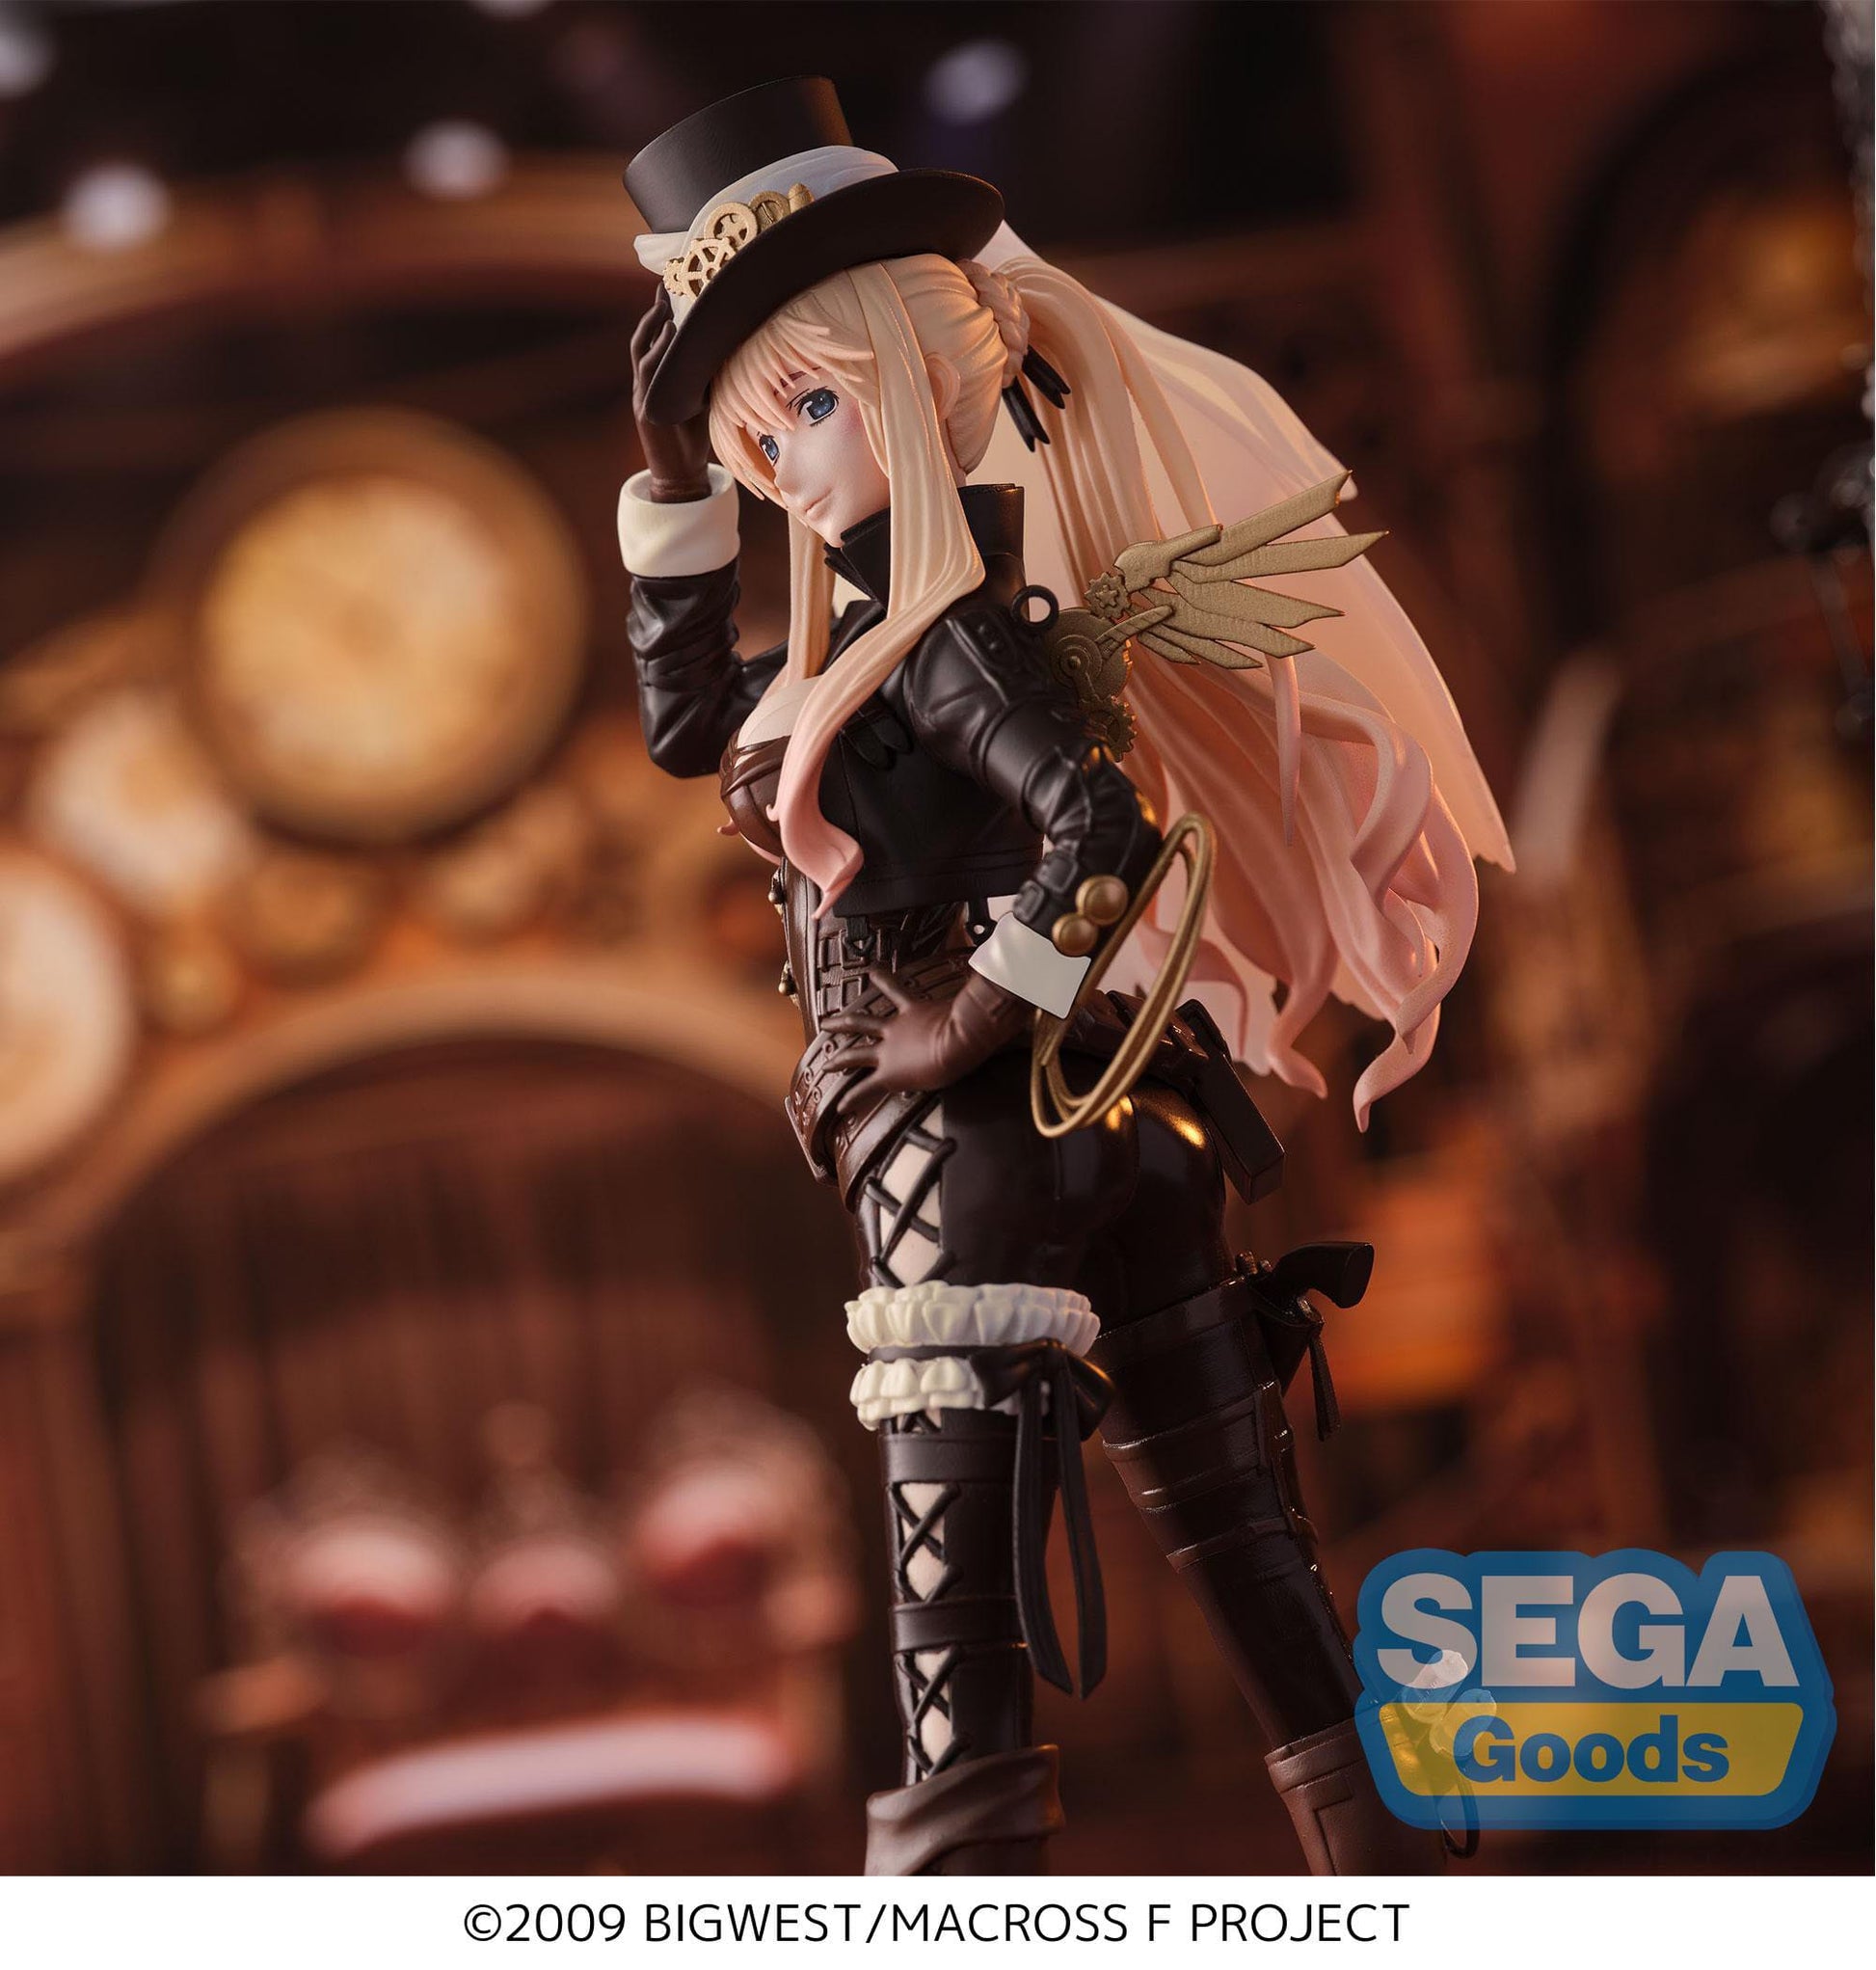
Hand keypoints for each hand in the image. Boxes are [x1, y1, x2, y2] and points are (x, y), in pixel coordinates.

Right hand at [630, 290, 714, 501]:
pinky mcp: (648, 412)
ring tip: (666, 309)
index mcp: (654, 381)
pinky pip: (652, 379)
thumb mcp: (700, 400)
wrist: (680, 476)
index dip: (657, 314)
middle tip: (665, 288)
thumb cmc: (693, 438)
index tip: (666, 287)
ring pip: (644, 356)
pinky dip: (659, 357)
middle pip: (642, 341)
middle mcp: (645, 386)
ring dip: (654, 331)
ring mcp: (643, 398)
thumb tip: (725, 346)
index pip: (651, 340)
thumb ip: (702, 376)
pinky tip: (670, 339)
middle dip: (653, 314)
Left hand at [821, 968, 1031, 1095]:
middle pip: (863, 1021)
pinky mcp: (890, 1074)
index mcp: (915, 1009)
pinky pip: (865, 1089)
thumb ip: (993, 978)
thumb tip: (1020, 960)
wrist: (963, 1039)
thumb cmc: (976, 1019)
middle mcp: (896, 1028)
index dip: (882, 979)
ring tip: (824, 1061)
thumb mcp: (981, 993)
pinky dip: (852, 1098)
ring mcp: (889, 1051)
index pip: (896, 990)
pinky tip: (840, 1108)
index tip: (872, 971)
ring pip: (855, 1052)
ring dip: (838, 1056)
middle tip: (828, 1020)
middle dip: (844, 1020)